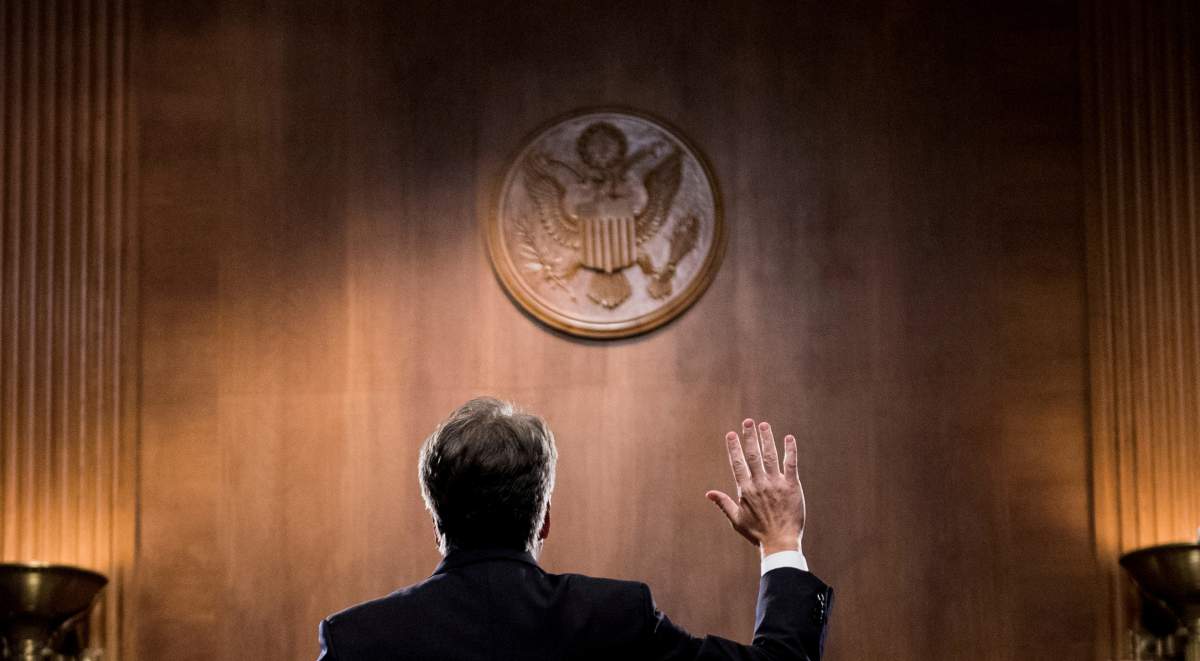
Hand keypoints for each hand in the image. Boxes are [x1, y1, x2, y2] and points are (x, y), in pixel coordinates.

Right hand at [706, 419, 805, 556]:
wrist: (780, 542)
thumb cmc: (757, 533)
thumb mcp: (736, 520)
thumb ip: (723, 503)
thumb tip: (708, 493)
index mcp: (746, 490)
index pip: (738, 463)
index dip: (734, 448)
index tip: (731, 434)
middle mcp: (760, 483)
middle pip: (753, 455)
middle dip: (750, 436)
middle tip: (748, 421)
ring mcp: (776, 483)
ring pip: (770, 456)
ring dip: (767, 439)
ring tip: (764, 425)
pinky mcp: (792, 486)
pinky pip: (791, 464)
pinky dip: (790, 450)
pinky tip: (789, 438)